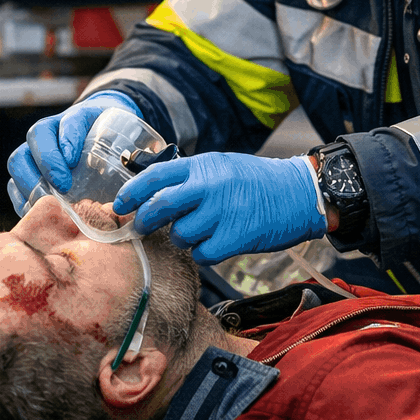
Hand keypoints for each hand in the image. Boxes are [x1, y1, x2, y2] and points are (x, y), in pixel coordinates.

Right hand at [6, 92, 139, 198]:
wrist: (98, 135)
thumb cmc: (114, 140)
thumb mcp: (127, 139)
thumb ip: (138, 153)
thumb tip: (150, 172)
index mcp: (78, 118)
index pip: (70, 121)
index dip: (69, 137)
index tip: (75, 157)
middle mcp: (51, 132)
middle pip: (36, 138)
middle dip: (47, 162)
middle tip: (64, 185)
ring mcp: (35, 152)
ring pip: (20, 161)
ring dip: (30, 183)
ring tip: (49, 203)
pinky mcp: (29, 175)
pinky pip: (15, 185)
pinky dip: (23, 199)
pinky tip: (39, 213)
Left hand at [112, 153, 325, 263]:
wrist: (299, 193)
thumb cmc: (257, 181)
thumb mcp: (221, 166)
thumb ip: (190, 177)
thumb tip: (153, 191)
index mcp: (203, 165)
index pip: (155, 176)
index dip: (131, 192)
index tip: (120, 205)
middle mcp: (209, 186)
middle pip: (160, 207)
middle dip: (145, 221)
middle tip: (141, 228)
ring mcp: (222, 212)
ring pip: (180, 235)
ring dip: (183, 238)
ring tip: (200, 232)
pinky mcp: (235, 237)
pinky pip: (202, 253)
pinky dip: (204, 253)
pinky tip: (217, 243)